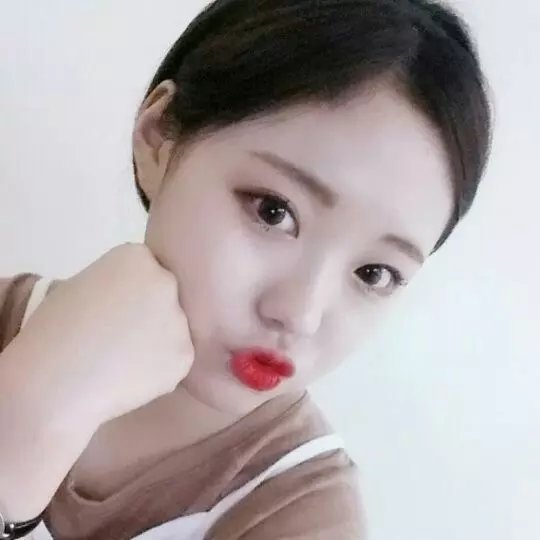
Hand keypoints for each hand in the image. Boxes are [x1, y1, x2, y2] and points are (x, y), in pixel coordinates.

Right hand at [11, 243, 193, 426]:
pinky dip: (160, 371)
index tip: (111, 310)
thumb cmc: (53, 332)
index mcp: (136, 257)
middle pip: (165, 296)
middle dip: (149, 313)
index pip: (145, 270)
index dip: (129, 293)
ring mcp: (180, 319)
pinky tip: (130, 378)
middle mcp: (165, 282)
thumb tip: (131, 300)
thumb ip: (116, 285)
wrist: (53, 382)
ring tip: (121, 362)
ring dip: (157, 343)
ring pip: (173, 330)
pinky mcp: (185, 355)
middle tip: (120, 338)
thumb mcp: (80, 286)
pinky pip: (176, 360)